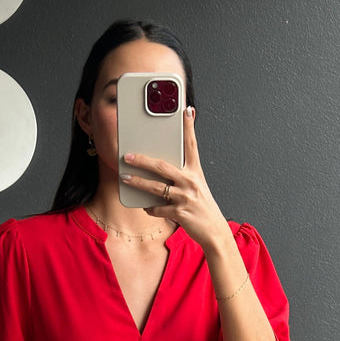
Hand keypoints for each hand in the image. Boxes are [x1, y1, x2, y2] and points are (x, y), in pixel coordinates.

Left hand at [120, 107, 230, 252]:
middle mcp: (191, 182)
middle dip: (142, 160)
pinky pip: (158, 208)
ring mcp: (185, 197)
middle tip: (128, 156)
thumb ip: (183, 174)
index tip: (186, 110)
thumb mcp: (197, 186)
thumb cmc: (202, 207)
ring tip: (125, 178)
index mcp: (195, 172)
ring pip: (156, 188)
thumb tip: (162, 167)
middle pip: (162, 166)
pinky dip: (150, 208)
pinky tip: (146, 206)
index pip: (191, 145)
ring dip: (138, 183)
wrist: (214, 230)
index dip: (189, 127)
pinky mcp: (180, 213)